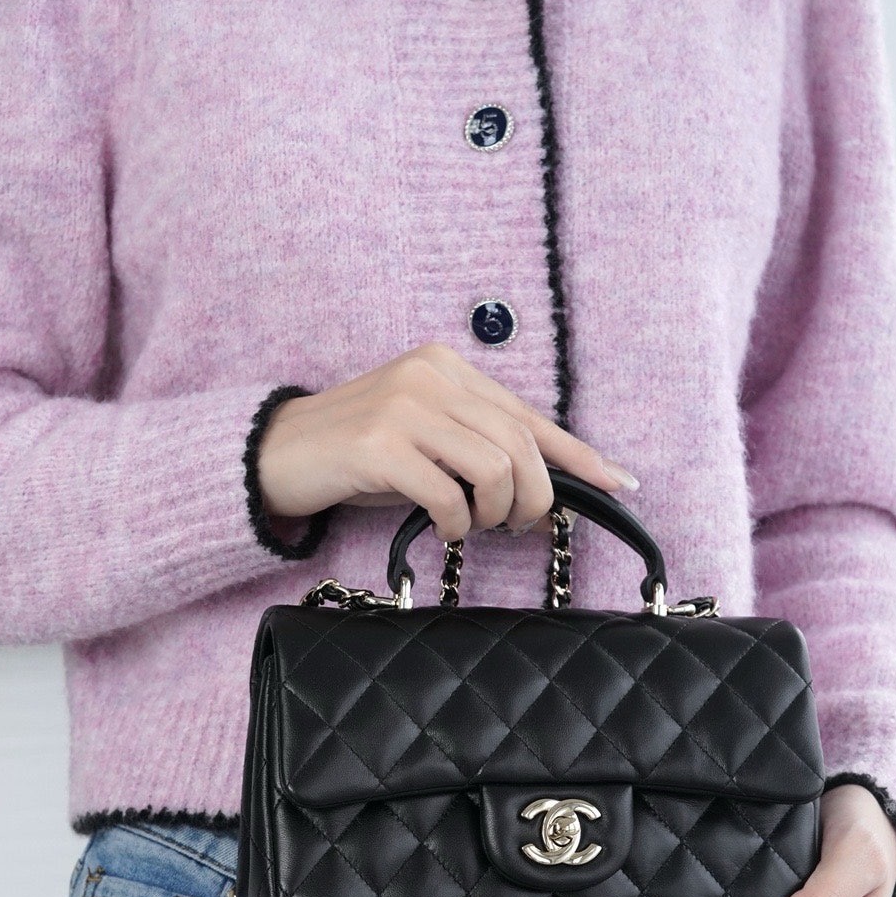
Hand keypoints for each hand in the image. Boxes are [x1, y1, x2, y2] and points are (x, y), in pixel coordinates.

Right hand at [256, 343, 637, 541]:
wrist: (276, 453)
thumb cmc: (359, 454)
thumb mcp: (425, 438)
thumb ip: (476, 445)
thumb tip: (542, 488)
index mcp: (448, 367)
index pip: (530, 414)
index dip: (579, 454)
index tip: (620, 482)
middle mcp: (431, 376)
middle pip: (521, 444)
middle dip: (533, 498)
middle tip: (515, 526)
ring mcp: (404, 407)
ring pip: (495, 467)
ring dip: (495, 513)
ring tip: (472, 525)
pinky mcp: (379, 445)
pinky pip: (448, 494)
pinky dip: (456, 523)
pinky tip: (442, 528)